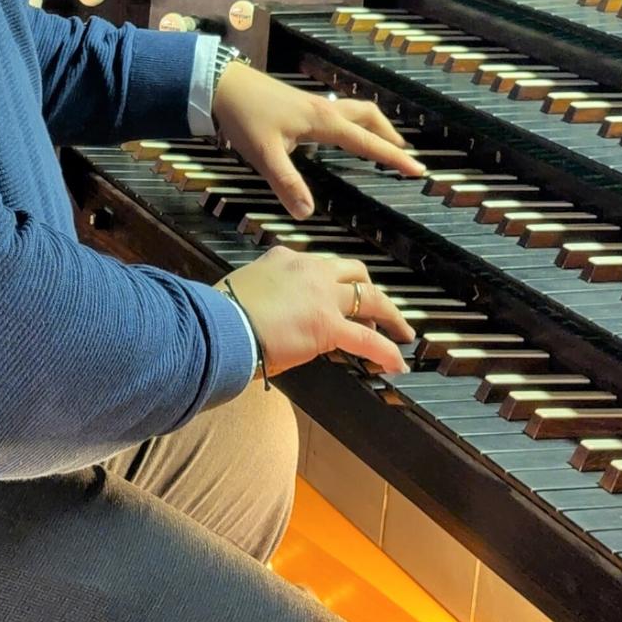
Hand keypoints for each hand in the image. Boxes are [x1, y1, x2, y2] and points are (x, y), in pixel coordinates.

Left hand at [211, 59, 423, 218]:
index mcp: (323, 122)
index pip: (367, 141)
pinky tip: (344, 134)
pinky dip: (354, 122)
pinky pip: (340, 112)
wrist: (222, 84)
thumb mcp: (265, 154)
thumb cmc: (245, 117)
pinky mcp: (302, 103)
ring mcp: (314, 104)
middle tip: (406, 156)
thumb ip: (287, 183)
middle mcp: (325, 109)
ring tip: (384, 144)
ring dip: (374, 126)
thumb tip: (308, 214)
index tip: (418, 169)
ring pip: (355, 111)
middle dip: (390, 136)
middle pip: (369, 118)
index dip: (393, 157)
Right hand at [221, 247, 414, 375]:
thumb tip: (272, 313)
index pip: (319, 266)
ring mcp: (322, 296)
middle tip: (378, 309)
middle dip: (369, 290)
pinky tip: (396, 363)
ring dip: (389, 314)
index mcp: (284, 258)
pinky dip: (386, 351)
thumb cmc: (221, 314)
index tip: (336, 298)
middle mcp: (308, 270)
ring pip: (369, 297)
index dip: (333, 284)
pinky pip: (368, 339)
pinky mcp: (329, 325)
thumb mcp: (244, 289)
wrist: (220, 326)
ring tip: (401, 331)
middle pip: (353, 272)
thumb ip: (265, 294)